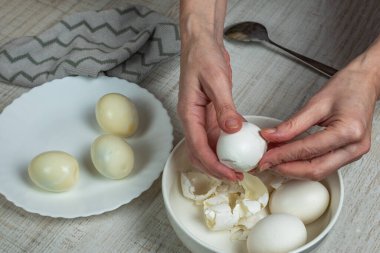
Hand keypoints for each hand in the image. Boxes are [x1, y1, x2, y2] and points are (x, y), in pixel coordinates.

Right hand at [178, 34, 243, 180]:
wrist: (202, 44)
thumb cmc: (202, 57)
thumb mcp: (216, 80)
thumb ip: (224, 106)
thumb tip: (232, 130)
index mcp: (188, 113)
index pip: (197, 147)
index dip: (213, 164)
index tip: (230, 174)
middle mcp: (192, 119)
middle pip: (199, 153)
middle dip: (216, 168)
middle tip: (237, 176)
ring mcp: (201, 118)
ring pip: (209, 148)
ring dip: (222, 160)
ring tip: (240, 166)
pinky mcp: (211, 115)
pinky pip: (218, 136)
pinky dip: (229, 145)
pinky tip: (243, 147)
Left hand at [258, 62, 378, 179]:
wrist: (366, 83)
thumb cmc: (348, 87)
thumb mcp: (316, 102)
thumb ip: (292, 124)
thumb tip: (271, 136)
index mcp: (348, 131)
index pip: (307, 150)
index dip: (282, 156)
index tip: (265, 157)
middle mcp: (354, 147)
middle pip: (315, 169)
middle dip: (286, 169)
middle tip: (266, 163)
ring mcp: (354, 153)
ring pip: (319, 172)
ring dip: (294, 169)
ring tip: (274, 160)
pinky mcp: (349, 155)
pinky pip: (324, 166)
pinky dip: (303, 164)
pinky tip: (289, 159)